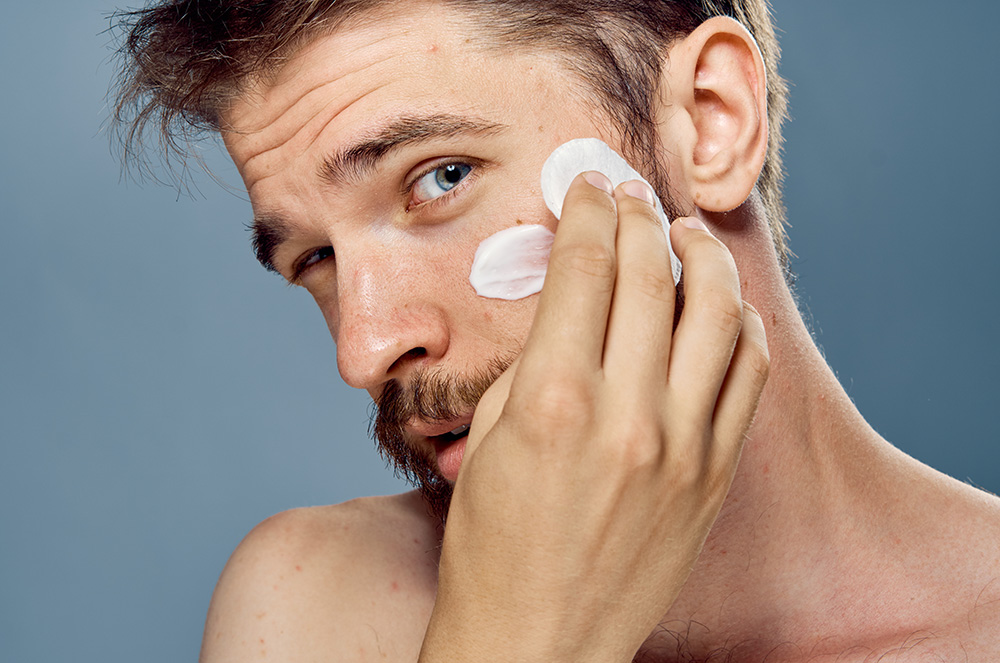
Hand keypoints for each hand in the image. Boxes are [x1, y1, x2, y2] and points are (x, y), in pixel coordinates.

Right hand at [419, 173, 769, 662]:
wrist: (539, 640)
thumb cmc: (493, 546)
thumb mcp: (492, 437)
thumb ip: (538, 359)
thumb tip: (572, 298)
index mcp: (554, 400)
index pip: (585, 266)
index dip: (587, 211)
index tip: (586, 186)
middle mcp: (628, 415)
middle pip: (651, 273)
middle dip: (638, 214)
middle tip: (628, 194)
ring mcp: (684, 446)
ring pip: (719, 312)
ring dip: (703, 255)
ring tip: (686, 232)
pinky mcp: (715, 475)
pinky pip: (750, 374)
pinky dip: (742, 323)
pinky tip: (723, 304)